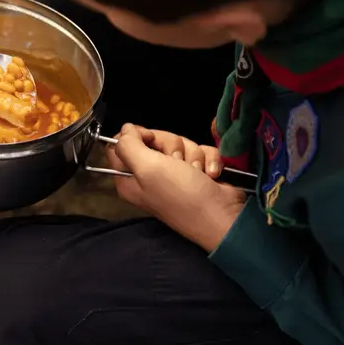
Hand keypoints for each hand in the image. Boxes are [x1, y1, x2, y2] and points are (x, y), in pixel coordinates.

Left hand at [108, 124, 246, 251]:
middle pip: (153, 139)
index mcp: (129, 177)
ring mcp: (174, 174)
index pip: (119, 144)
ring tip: (196, 172)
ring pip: (179, 144)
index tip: (149, 140)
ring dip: (192, 155)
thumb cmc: (182, 194)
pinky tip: (210, 175)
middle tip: (176, 162)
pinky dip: (208, 160)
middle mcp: (148, 175)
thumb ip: (128, 145)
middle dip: (170, 146)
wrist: (223, 215)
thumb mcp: (147, 168)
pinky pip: (200, 151)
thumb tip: (125, 129)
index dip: (135, 137)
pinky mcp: (196, 172)